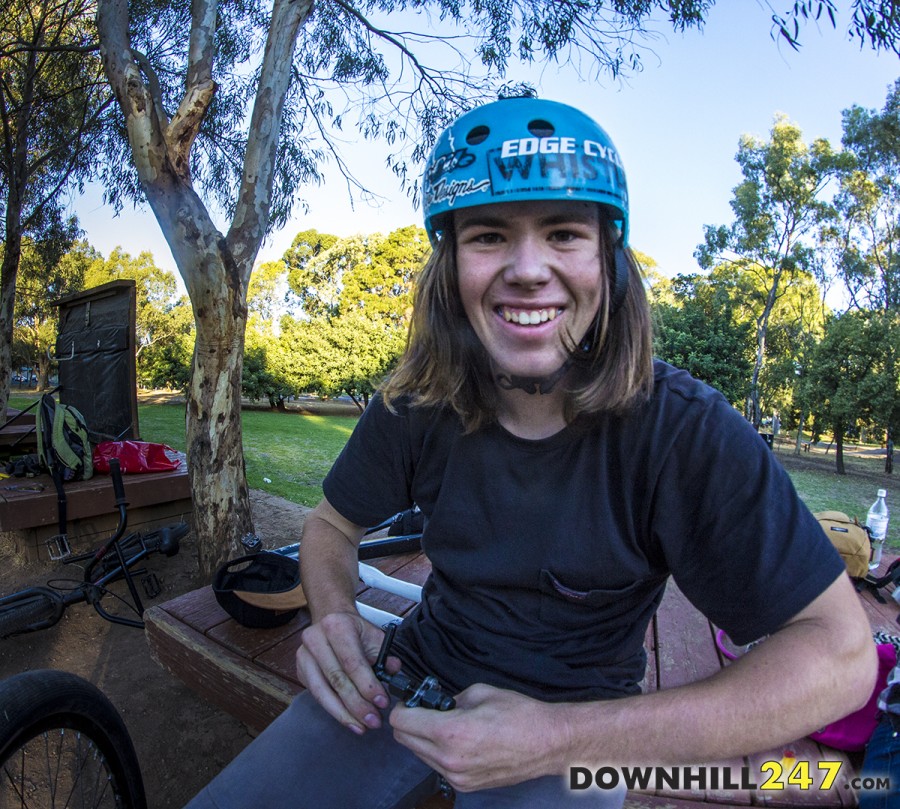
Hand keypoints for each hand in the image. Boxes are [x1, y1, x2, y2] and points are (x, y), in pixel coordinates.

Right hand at [296, 612, 397, 734]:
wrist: (331, 620)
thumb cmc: (354, 630)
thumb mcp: (373, 635)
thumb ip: (385, 655)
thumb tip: (394, 672)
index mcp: (337, 626)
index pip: (352, 662)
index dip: (367, 686)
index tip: (382, 702)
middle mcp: (316, 639)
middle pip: (337, 680)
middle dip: (357, 705)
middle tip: (374, 721)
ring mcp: (304, 656)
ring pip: (323, 692)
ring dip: (344, 713)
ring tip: (361, 727)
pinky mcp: (300, 670)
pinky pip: (317, 695)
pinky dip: (333, 710)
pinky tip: (348, 719)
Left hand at [389, 683, 566, 792]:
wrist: (547, 743)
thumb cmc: (520, 715)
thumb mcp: (480, 692)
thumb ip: (450, 698)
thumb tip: (436, 703)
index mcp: (450, 732)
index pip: (401, 722)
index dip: (402, 707)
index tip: (410, 700)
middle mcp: (449, 759)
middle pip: (404, 740)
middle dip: (409, 722)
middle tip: (423, 709)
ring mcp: (457, 776)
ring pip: (419, 755)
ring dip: (423, 739)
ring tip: (444, 724)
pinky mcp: (466, 786)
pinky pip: (437, 767)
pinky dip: (438, 753)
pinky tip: (457, 740)